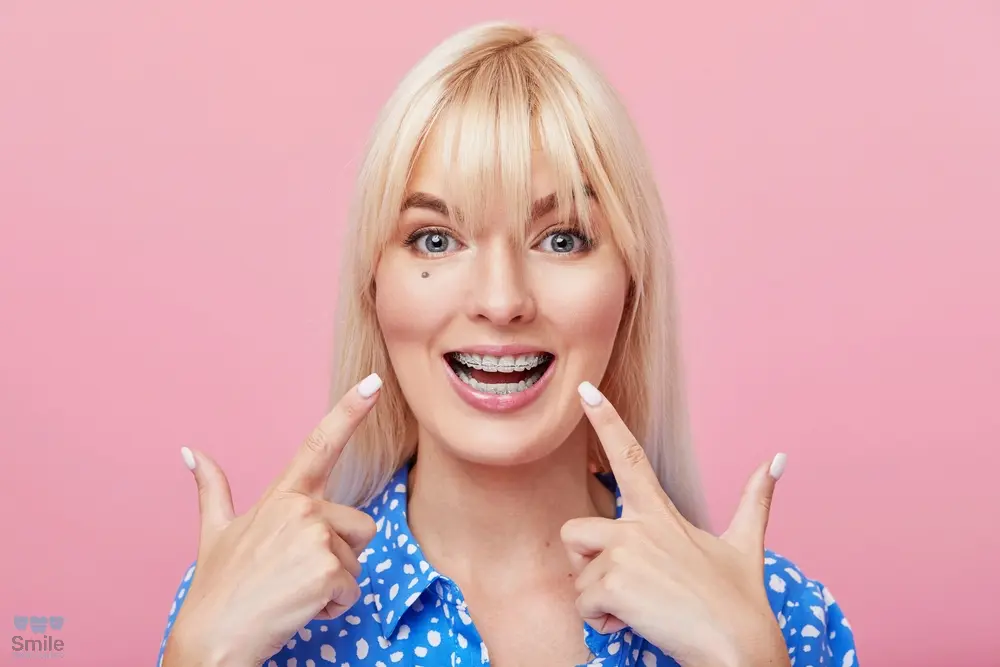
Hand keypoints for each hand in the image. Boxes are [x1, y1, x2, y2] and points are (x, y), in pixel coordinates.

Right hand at [162, 374, 382, 666]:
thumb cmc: (219, 588)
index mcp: (283, 496)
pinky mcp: (328, 569)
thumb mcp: (216, 532)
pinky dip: (333, 607)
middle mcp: (302, 508)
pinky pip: (354, 590)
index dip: (350, 410)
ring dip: (335, 583)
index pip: (321, 444)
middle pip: (360, 526)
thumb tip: (190, 452)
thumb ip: (213, 489)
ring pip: (358, 559)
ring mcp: (316, 537)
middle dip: (339, 555)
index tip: (374, 381)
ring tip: (294, 592)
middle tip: (295, 575)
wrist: (212, 639)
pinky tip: (299, 608)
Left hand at [561, 382, 790, 666]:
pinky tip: (633, 624)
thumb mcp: (745, 545)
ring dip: (596, 597)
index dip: (605, 420)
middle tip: (623, 587)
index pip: (629, 456)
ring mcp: (624, 552)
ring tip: (636, 609)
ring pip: (577, 571)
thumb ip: (754, 500)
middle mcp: (638, 526)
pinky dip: (600, 621)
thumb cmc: (739, 603)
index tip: (584, 390)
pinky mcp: (614, 581)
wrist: (739, 649)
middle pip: (576, 529)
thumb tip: (778, 459)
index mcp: (661, 514)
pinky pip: (582, 602)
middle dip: (585, 562)